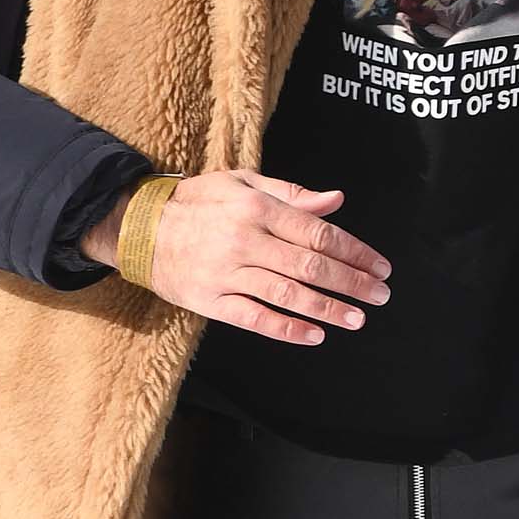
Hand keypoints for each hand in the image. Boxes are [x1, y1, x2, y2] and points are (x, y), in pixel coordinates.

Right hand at [84, 171, 390, 344]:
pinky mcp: (212, 300)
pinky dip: (287, 329)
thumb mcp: (242, 183)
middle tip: (380, 295)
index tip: (379, 267)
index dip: (354, 252)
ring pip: (288, 295)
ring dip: (328, 309)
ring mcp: (228, 273)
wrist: (139, 226)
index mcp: (257, 209)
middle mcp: (245, 241)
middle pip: (310, 266)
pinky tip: (314, 335)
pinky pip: (255, 318)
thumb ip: (291, 193)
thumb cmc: (197, 202)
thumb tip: (335, 200)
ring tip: (357, 318)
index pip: (318, 233)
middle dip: (352, 283)